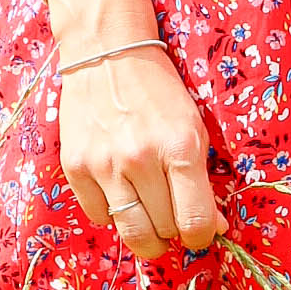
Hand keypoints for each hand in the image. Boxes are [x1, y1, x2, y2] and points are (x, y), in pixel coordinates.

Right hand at [56, 3, 225, 260]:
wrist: (107, 54)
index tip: (200, 233)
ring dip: (145, 233)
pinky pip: (98, 217)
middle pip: (164, 230)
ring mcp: (105, 165)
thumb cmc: (158, 92)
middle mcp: (142, 159)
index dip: (202, 236)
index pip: (195, 221)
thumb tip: (214, 227)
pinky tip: (119, 191)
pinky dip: (112, 212)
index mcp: (180, 147)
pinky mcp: (76, 167)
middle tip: (172, 215)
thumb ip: (202, 180)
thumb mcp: (193, 128)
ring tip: (149, 218)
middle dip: (173, 230)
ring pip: (131, 232)